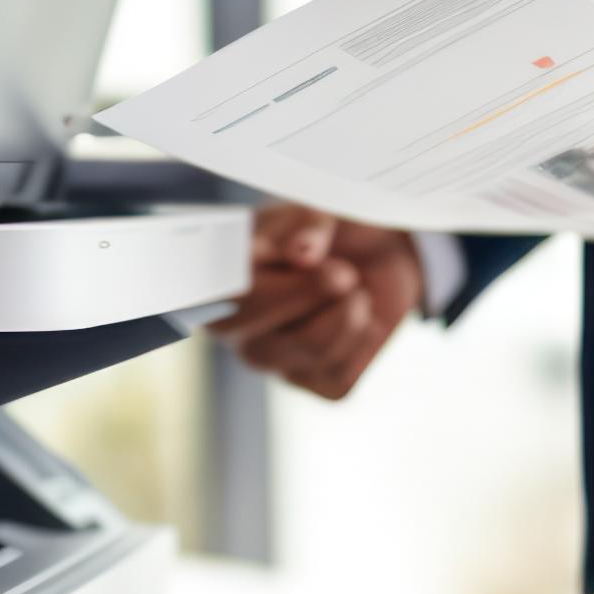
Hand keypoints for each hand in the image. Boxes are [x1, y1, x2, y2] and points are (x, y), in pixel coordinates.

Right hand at [207, 204, 423, 399]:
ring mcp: (273, 360)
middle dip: (311, 288)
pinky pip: (341, 373)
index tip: (290, 258)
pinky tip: (359, 314)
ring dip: (347, 310)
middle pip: (257, 317)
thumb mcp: (317, 210)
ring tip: (352, 285)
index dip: (247, 279)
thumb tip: (301, 253)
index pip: (218, 288)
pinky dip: (363, 338)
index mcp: (219, 279)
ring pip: (310, 346)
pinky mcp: (318, 383)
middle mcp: (235, 327)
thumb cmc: (327, 230)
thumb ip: (307, 226)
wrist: (375, 252)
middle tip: (343, 270)